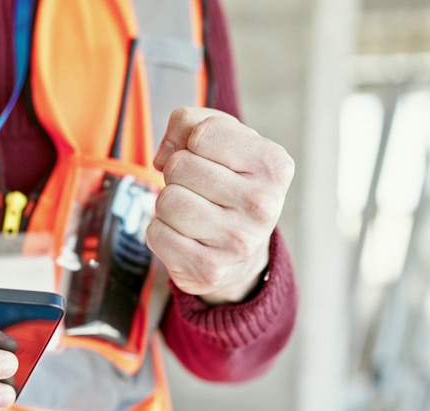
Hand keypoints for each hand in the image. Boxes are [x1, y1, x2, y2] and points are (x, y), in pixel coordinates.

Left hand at [150, 108, 293, 304]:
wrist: (241, 254)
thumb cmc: (228, 183)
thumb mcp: (223, 141)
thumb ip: (190, 122)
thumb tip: (164, 155)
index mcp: (274, 164)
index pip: (202, 133)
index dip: (191, 143)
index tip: (208, 159)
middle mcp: (263, 204)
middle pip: (179, 167)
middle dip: (177, 175)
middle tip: (198, 190)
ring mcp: (238, 240)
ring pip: (167, 200)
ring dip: (168, 203)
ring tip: (192, 212)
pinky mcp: (210, 268)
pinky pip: (156, 233)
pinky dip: (160, 231)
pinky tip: (184, 236)